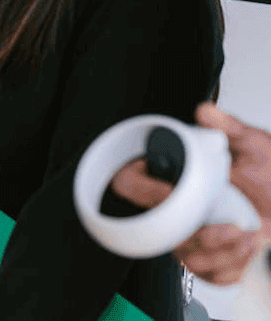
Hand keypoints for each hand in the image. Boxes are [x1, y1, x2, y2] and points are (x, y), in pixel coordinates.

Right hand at [110, 103, 270, 284]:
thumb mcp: (256, 146)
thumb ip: (231, 128)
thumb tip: (207, 113)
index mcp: (175, 175)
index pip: (131, 184)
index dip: (147, 194)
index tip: (176, 195)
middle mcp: (178, 207)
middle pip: (161, 232)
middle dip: (203, 236)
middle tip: (234, 227)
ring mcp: (192, 234)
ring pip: (187, 257)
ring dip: (223, 252)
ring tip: (248, 235)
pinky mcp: (211, 258)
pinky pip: (209, 274)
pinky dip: (233, 267)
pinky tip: (248, 247)